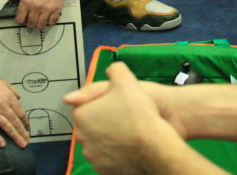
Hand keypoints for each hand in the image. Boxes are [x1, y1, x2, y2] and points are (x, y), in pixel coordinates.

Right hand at [0, 69, 30, 147]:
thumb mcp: (3, 82)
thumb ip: (12, 90)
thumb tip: (19, 98)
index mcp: (9, 98)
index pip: (20, 113)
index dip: (25, 122)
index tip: (27, 128)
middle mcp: (3, 107)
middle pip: (15, 122)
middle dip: (23, 132)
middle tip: (27, 141)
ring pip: (7, 127)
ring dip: (15, 137)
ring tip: (21, 144)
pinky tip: (2, 144)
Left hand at [16, 0, 65, 30]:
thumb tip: (24, 8)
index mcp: (26, 1)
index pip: (20, 19)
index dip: (20, 20)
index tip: (22, 20)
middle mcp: (36, 7)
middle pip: (31, 24)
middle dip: (30, 24)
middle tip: (31, 22)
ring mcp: (47, 8)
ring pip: (42, 25)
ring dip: (39, 25)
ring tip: (40, 22)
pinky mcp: (57, 8)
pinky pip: (53, 21)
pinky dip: (50, 22)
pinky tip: (49, 19)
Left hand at [66, 63, 184, 173]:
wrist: (155, 144)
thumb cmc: (138, 110)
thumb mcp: (126, 80)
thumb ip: (111, 72)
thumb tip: (96, 77)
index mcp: (82, 115)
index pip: (85, 106)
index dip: (102, 102)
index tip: (117, 102)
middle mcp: (82, 138)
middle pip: (91, 125)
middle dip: (103, 121)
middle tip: (124, 115)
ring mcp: (92, 157)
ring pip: (99, 142)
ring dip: (108, 138)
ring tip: (129, 132)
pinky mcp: (103, 171)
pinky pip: (107, 158)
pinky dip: (115, 154)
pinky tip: (129, 147)